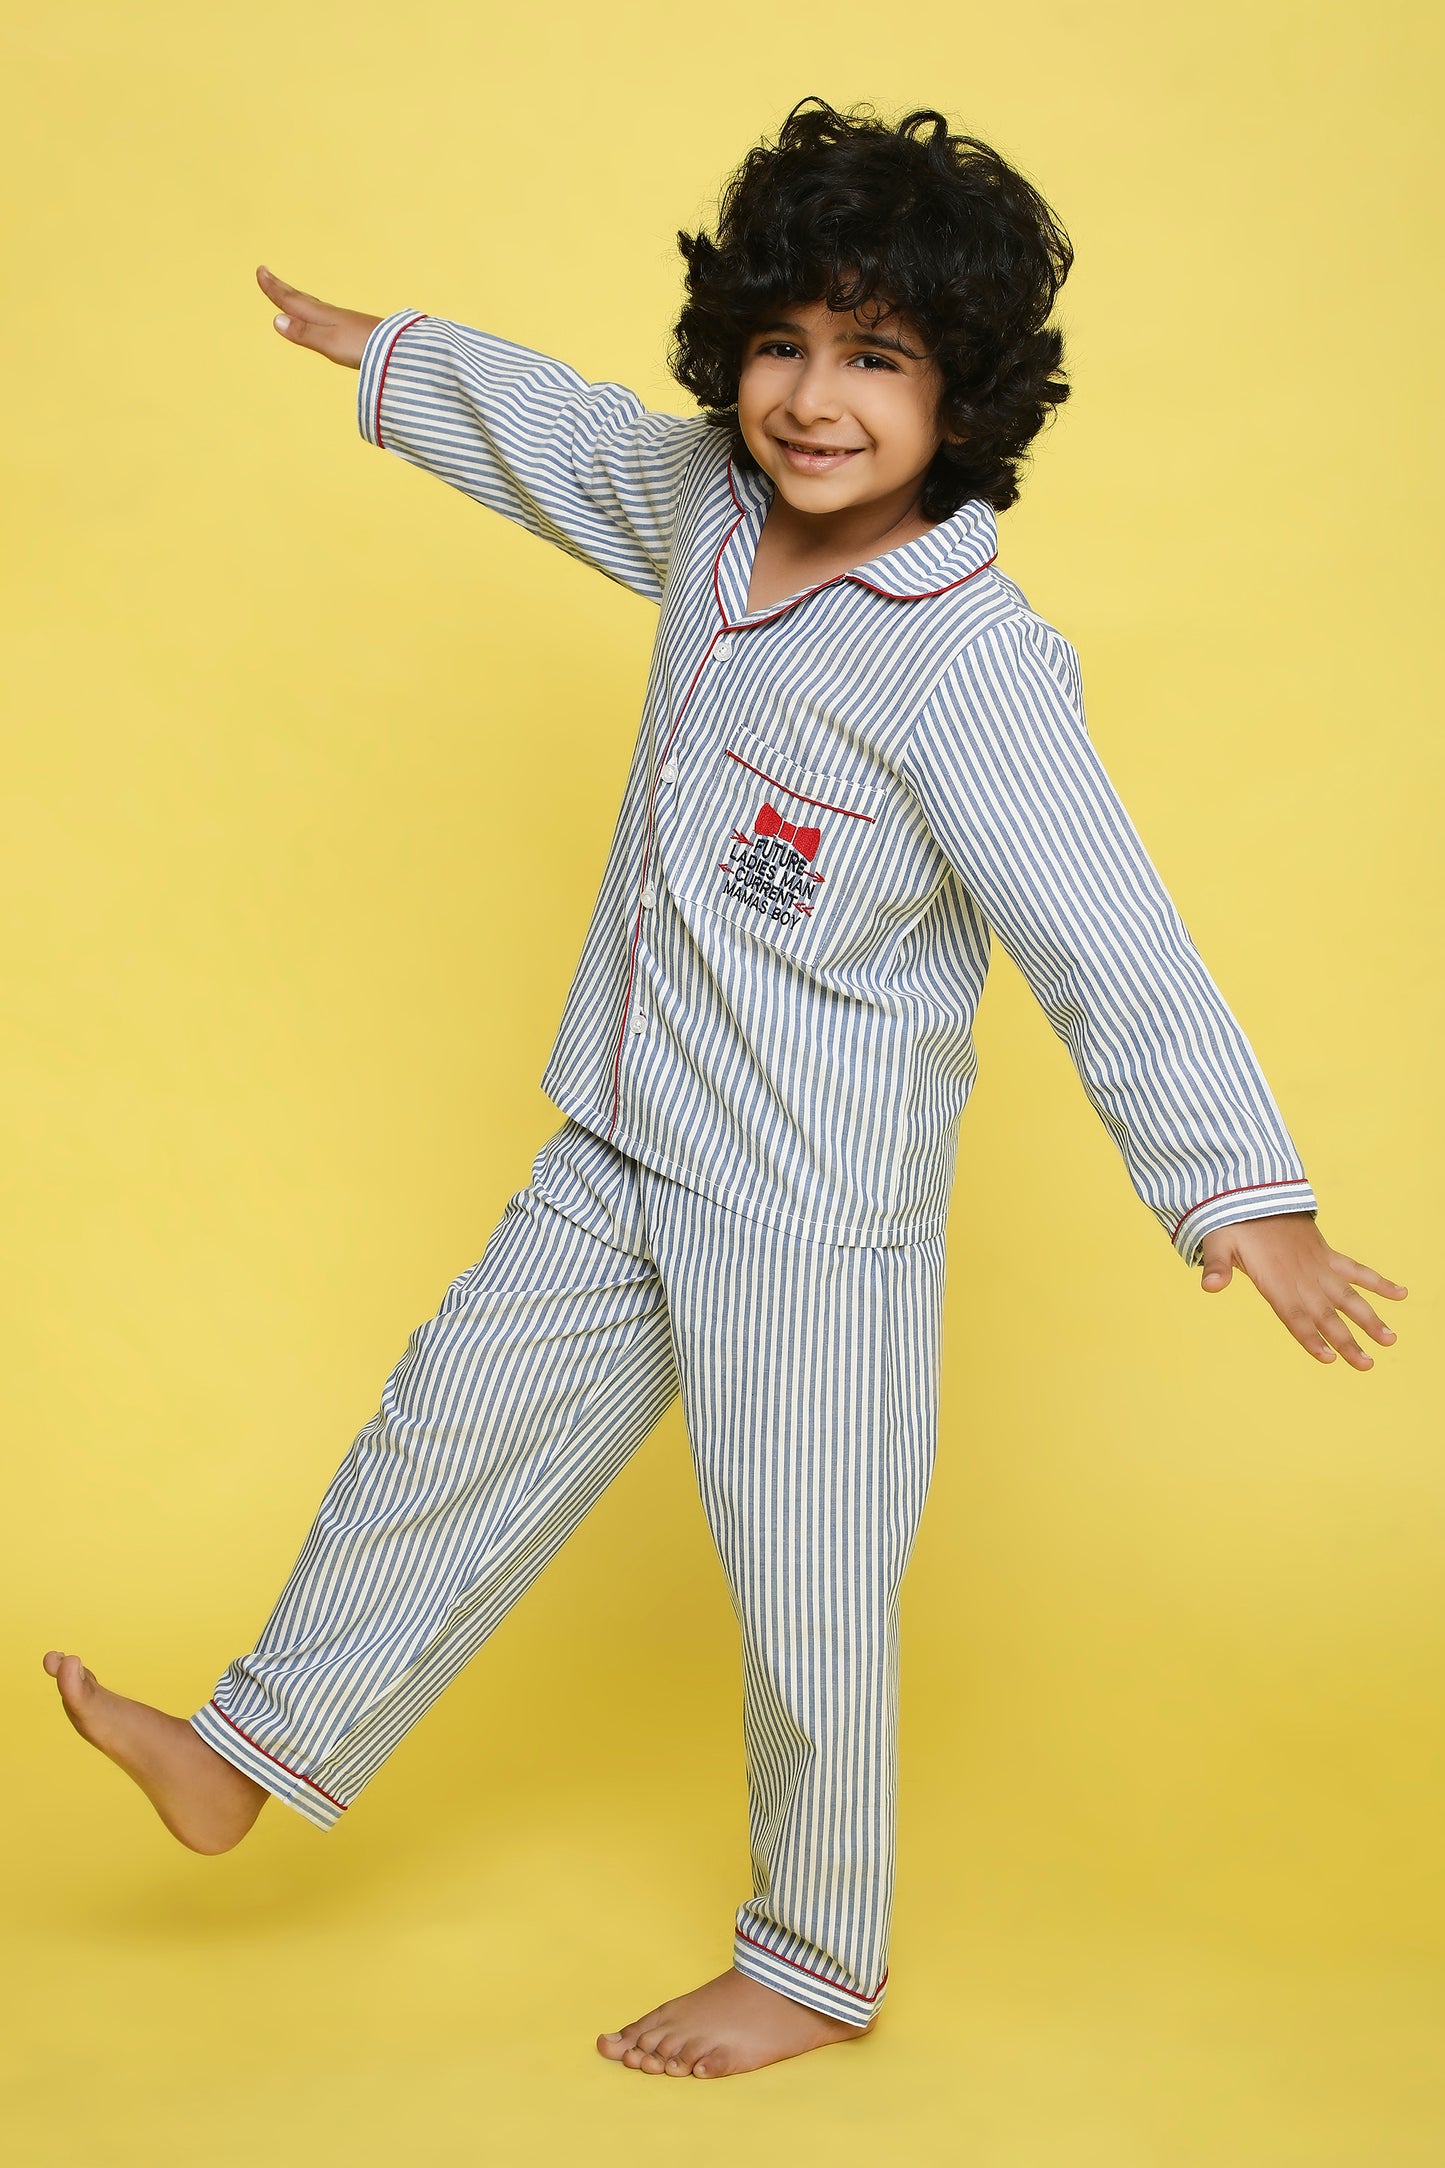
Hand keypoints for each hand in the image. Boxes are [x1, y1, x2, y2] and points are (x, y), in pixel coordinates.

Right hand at [256, 265, 381, 369]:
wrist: (398, 351)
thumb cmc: (364, 348)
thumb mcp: (329, 343)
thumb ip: (304, 333)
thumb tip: (276, 320)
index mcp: (321, 317)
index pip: (291, 301)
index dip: (274, 289)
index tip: (260, 271)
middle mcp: (330, 315)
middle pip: (300, 298)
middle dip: (281, 287)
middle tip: (266, 273)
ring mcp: (343, 321)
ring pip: (312, 305)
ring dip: (296, 297)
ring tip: (288, 292)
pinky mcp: (353, 329)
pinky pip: (324, 314)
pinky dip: (313, 309)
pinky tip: (320, 316)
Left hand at [1199, 1213, 1406, 1368]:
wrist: (1253, 1193)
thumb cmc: (1233, 1225)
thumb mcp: (1218, 1243)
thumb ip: (1217, 1267)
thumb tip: (1208, 1286)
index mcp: (1275, 1280)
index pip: (1295, 1316)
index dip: (1311, 1337)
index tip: (1330, 1359)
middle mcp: (1302, 1277)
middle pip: (1327, 1314)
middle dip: (1348, 1340)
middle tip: (1367, 1365)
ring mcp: (1319, 1266)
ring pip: (1349, 1296)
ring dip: (1370, 1318)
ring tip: (1390, 1340)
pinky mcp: (1327, 1254)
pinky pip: (1357, 1270)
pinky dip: (1379, 1281)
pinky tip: (1401, 1294)